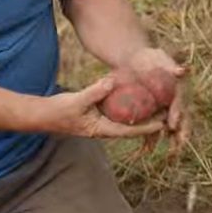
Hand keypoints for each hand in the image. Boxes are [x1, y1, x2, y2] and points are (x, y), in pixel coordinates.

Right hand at [37, 75, 167, 139]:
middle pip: (131, 126)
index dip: (147, 127)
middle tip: (168, 113)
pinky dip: (128, 105)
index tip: (163, 123)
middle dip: (149, 121)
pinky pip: (117, 110)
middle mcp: (105, 128)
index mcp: (102, 129)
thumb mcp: (77, 100)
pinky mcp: (98, 114)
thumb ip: (94, 92)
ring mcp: (101, 121)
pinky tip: (138, 97)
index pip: (129, 131)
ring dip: (141, 114)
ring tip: (159, 106)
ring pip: (126, 118)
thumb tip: (111, 81)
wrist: (44, 115)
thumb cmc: (59, 111)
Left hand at [122, 47, 190, 154]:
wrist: (138, 62)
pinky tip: (146, 151)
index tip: (173, 124)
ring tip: (169, 155)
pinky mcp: (153, 115)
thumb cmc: (152, 58)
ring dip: (170, 142)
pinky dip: (151, 140)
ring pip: (169, 128)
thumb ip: (171, 65)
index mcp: (178, 91)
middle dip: (181, 134)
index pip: (179, 103)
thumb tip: (183, 70)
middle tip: (179, 146)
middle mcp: (173, 102)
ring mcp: (164, 110)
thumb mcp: (161, 58)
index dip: (177, 114)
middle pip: (180, 120)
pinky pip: (153, 129)